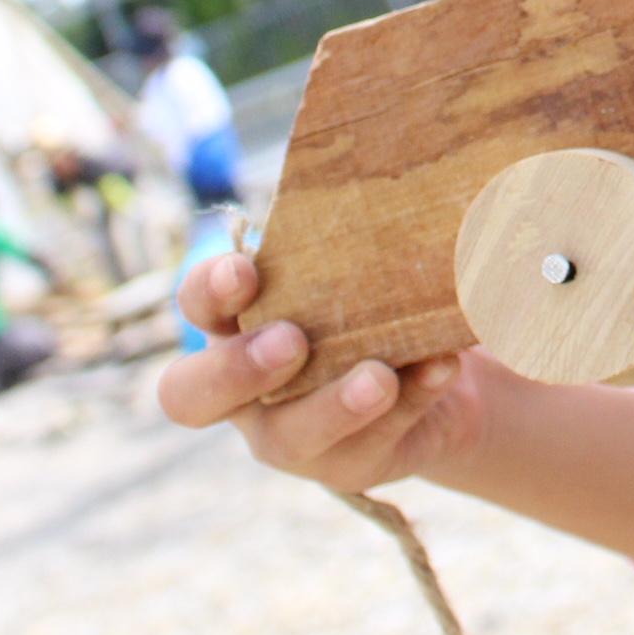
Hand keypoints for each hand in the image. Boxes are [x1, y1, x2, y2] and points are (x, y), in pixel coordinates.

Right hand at [157, 252, 495, 494]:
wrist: (430, 373)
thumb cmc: (371, 300)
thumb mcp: (353, 269)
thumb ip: (345, 242)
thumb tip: (387, 169)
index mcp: (233, 324)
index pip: (196, 305)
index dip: (208, 291)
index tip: (245, 271)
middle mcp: (243, 390)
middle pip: (193, 395)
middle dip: (239, 368)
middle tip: (292, 341)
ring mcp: (289, 436)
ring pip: (290, 436)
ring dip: (335, 404)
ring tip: (380, 377)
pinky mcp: (347, 465)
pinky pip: (372, 444)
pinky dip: (411, 401)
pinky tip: (440, 369)